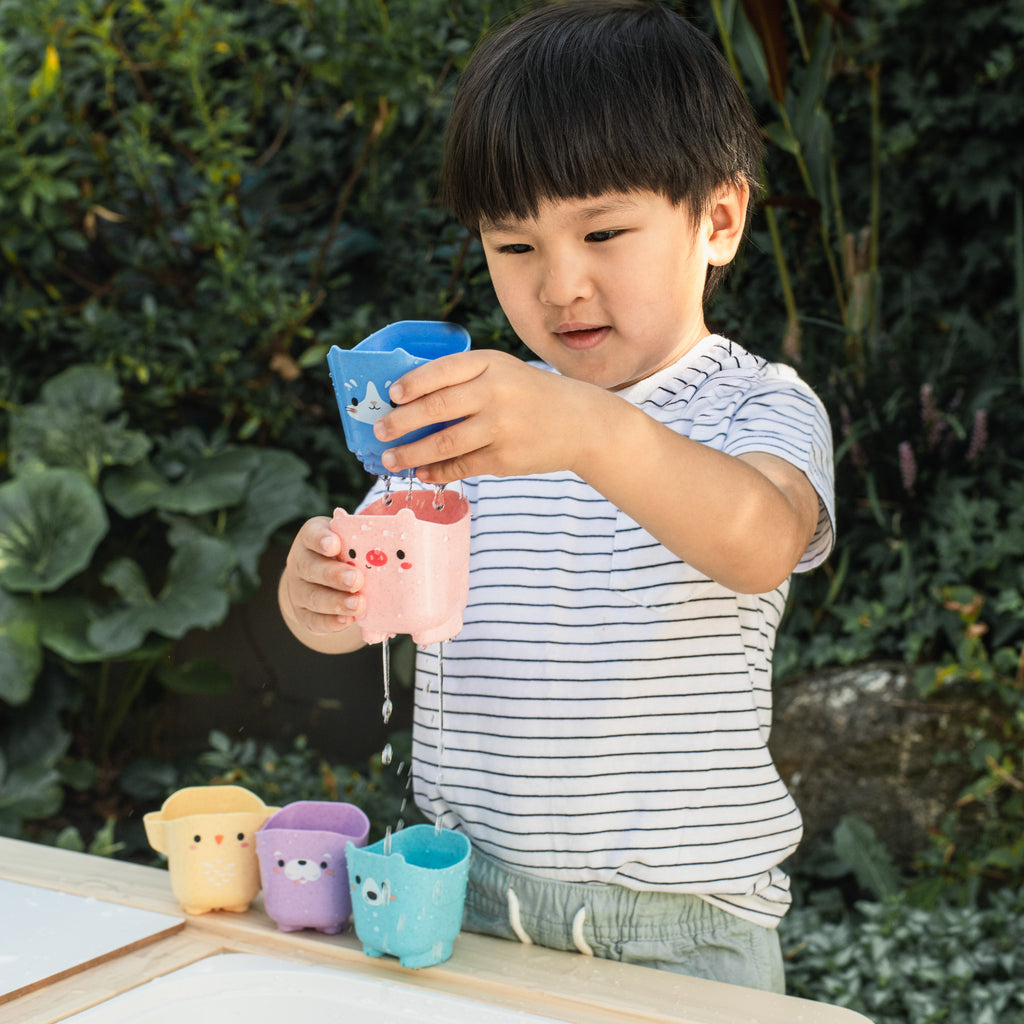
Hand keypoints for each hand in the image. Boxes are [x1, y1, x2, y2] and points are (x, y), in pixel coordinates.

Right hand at [279, 516, 365, 637]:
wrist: (326, 583)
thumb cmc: (349, 556)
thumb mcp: (354, 542)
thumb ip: (369, 543)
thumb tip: (404, 544)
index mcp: (313, 538)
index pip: (312, 534)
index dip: (322, 539)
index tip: (335, 545)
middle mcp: (301, 562)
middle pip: (311, 567)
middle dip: (334, 575)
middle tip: (356, 580)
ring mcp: (299, 590)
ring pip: (313, 596)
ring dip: (336, 602)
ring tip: (358, 604)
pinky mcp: (304, 614)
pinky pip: (314, 620)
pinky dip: (331, 622)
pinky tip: (347, 620)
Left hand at [372, 350, 595, 483]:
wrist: (581, 423)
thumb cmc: (530, 395)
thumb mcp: (503, 372)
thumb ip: (464, 379)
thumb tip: (407, 401)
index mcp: (491, 364)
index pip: (442, 371)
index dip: (412, 384)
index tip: (392, 395)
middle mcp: (495, 393)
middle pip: (436, 408)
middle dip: (400, 422)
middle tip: (379, 431)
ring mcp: (501, 427)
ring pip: (444, 443)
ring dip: (411, 453)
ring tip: (391, 459)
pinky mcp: (505, 458)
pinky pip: (462, 466)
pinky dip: (437, 470)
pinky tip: (422, 471)